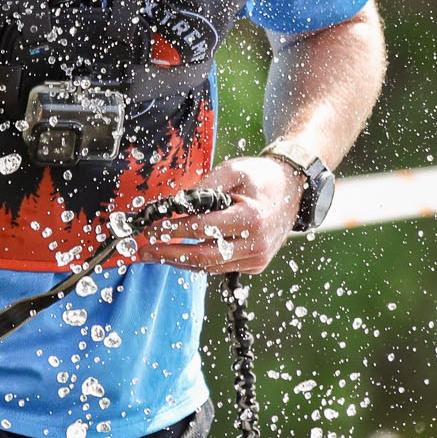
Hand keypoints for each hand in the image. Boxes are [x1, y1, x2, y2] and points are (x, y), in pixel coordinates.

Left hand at [133, 156, 303, 272]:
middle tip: (143, 251)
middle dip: (168, 255)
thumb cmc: (261, 177)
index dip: (173, 230)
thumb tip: (173, 205)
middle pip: (203, 256)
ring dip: (179, 261)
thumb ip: (203, 187)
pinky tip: (178, 254)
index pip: (202, 228)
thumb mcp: (233, 170)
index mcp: (252, 218)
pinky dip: (197, 262)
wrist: (293, 189)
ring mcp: (257, 258)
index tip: (151, 228)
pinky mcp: (255, 264)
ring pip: (210, 267)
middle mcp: (256, 243)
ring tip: (153, 255)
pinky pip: (220, 267)